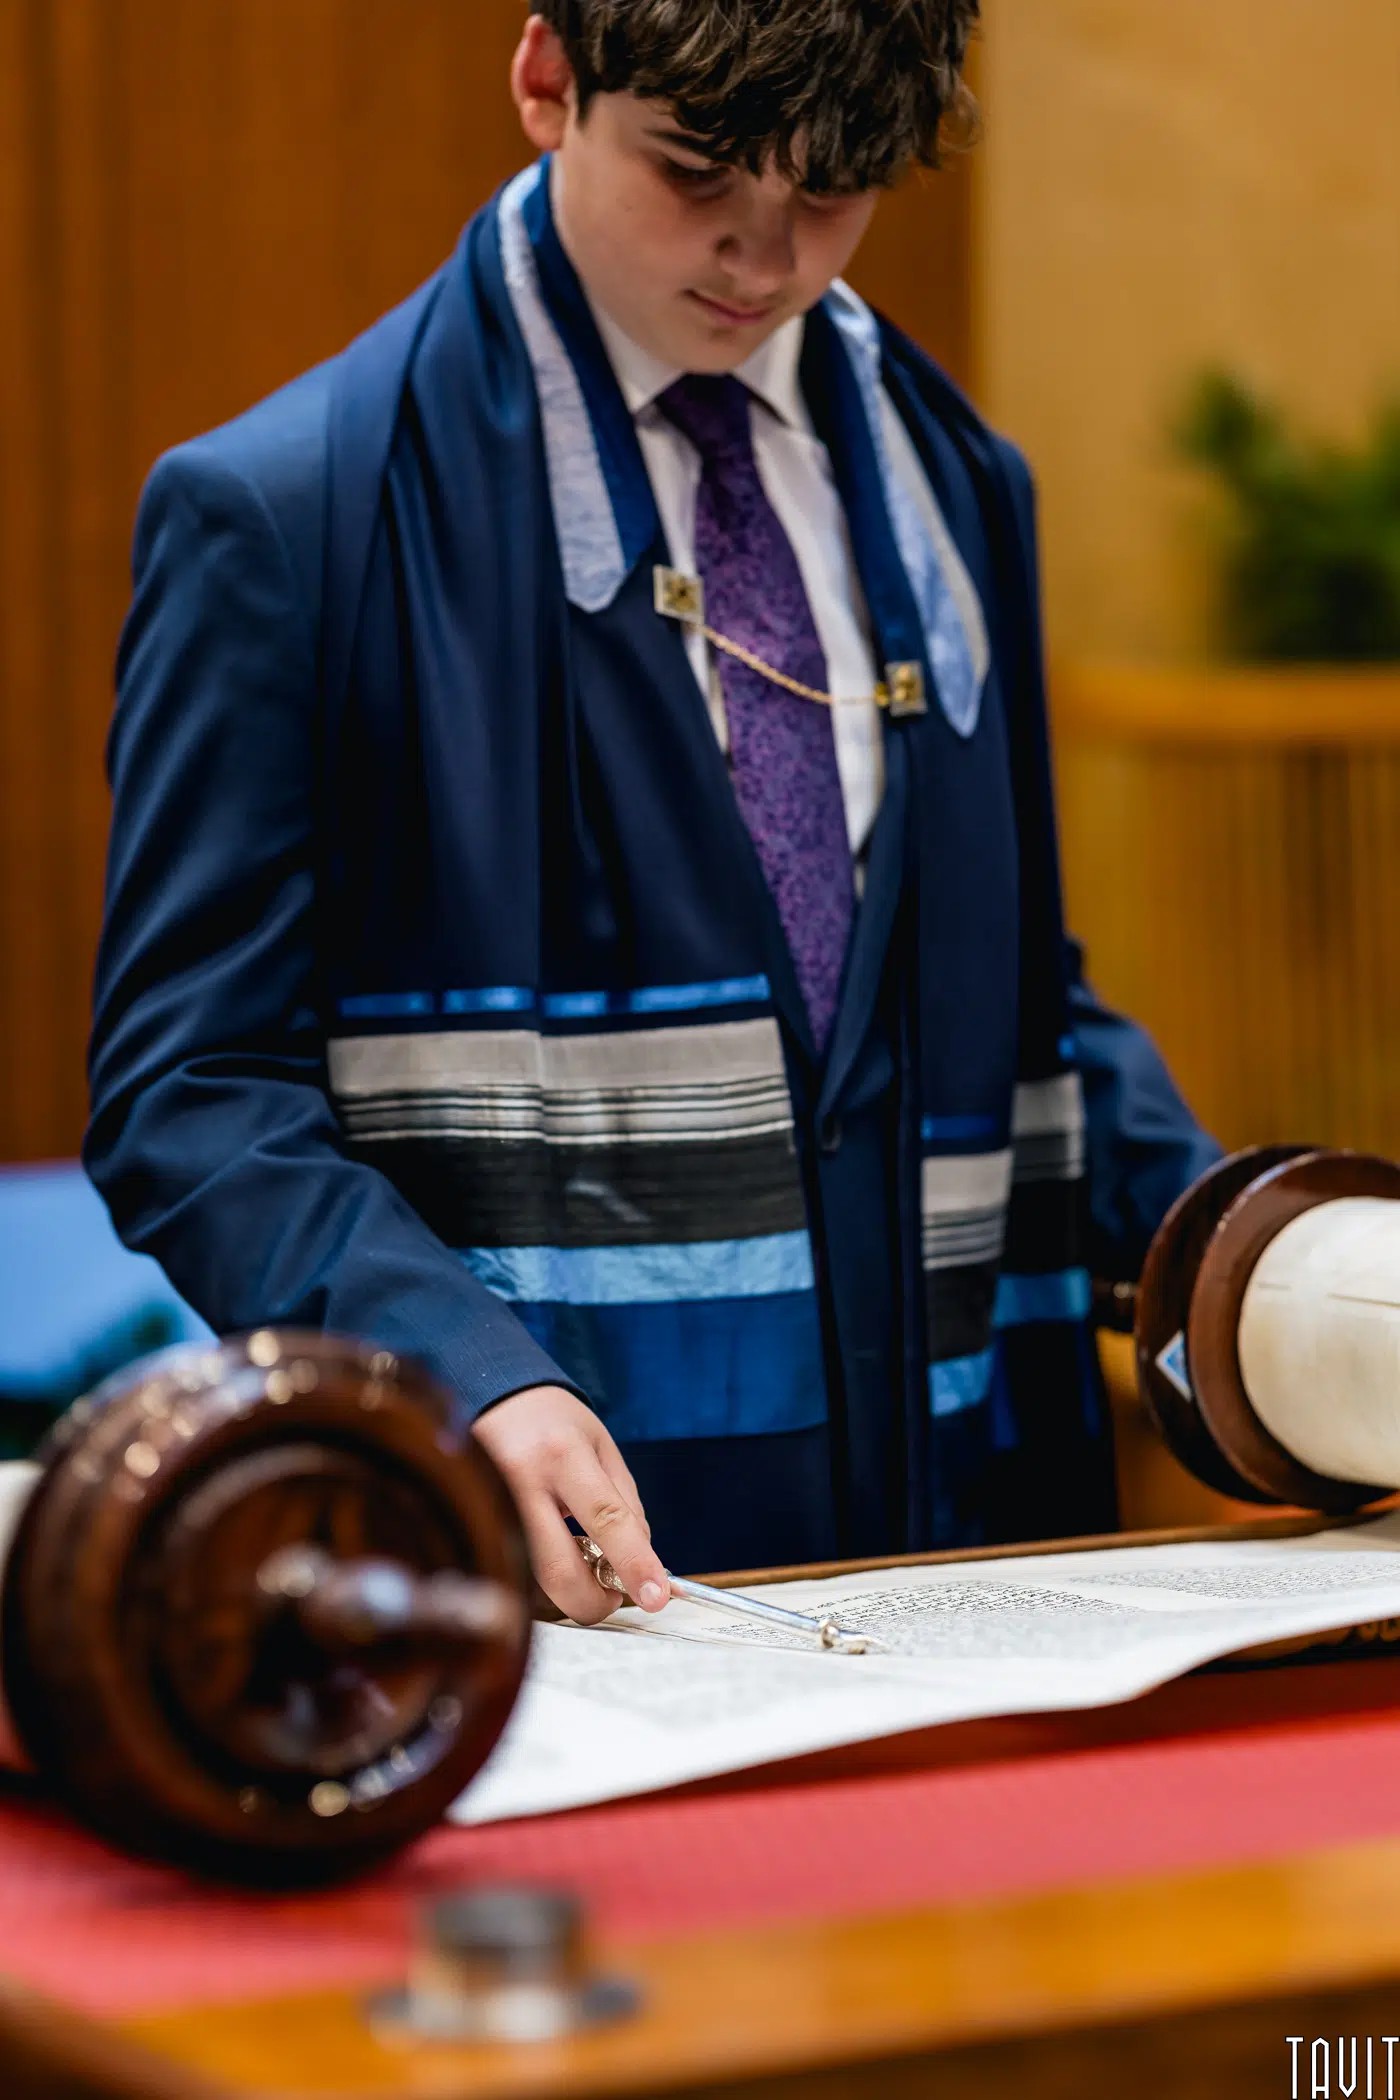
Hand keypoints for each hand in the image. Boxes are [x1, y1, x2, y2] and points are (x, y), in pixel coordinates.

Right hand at [471, 1386, 669, 1623]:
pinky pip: (516, 1570)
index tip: (656, 1597)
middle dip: (595, 1601)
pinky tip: (553, 1550)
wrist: (490, 1395)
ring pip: (534, 1580)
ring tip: (582, 1560)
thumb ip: (625, 1504)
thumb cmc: (552, 1421)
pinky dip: (544, 1576)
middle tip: (614, 1595)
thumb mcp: (602, 1446)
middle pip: (559, 1569)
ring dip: (571, 1588)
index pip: (605, 1518)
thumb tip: (640, 1560)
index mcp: (562, 1454)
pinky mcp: (476, 1525)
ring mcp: (489, 1507)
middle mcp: (520, 1482)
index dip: (634, 1563)